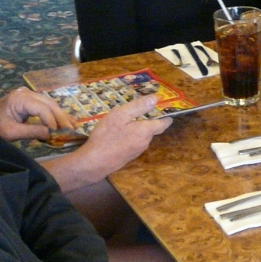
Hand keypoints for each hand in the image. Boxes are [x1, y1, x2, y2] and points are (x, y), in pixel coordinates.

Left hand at [0, 87, 75, 140]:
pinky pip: (45, 107)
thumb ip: (32, 132)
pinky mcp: (29, 101)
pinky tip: (66, 121)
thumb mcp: (11, 133)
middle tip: (71, 130)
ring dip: (61, 116)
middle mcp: (26, 93)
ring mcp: (28, 95)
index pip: (43, 108)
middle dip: (61, 118)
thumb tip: (52, 134)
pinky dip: (55, 115)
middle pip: (49, 104)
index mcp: (20, 98)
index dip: (52, 121)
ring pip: (50, 104)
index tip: (59, 134)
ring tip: (73, 126)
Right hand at [43, 95, 170, 192]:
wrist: (93, 163)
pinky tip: (118, 135)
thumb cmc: (106, 136)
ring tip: (127, 122)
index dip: (166, 116)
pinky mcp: (127, 158)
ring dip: (137, 129)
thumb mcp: (120, 115)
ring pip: (141, 137)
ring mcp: (136, 152)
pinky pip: (133, 144)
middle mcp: (145, 142)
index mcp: (146, 131)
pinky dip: (130, 137)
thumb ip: (139, 106)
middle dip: (148, 121)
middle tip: (141, 112)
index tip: (167, 111)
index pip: (163, 123)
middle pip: (151, 130)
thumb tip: (156, 98)